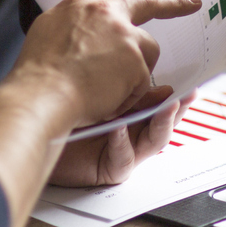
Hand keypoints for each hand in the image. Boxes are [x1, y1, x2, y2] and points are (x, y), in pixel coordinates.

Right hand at [10, 0, 201, 129]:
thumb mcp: (50, 28)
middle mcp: (106, 12)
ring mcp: (124, 35)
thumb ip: (75, 20)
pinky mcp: (135, 61)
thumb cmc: (38, 71)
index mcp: (82, 2)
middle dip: (173, 2)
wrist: (42, 94)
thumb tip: (86, 24)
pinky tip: (107, 98)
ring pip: (148, 49)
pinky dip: (131, 92)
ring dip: (136, 67)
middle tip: (192, 2)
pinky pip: (143, 80)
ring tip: (107, 86)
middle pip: (147, 0)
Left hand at [49, 90, 197, 186]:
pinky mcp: (110, 168)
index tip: (187, 79)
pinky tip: (119, 128)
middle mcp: (131, 130)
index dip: (173, 91)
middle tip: (188, 94)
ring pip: (154, 140)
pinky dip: (122, 141)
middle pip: (163, 119)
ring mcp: (124, 149)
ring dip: (163, 123)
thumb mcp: (94, 87)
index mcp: (128, 108)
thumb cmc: (60, 109)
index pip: (156, 99)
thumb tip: (138, 58)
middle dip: (178, 107)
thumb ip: (118, 77)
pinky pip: (123, 157)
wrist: (37, 133)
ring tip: (167, 107)